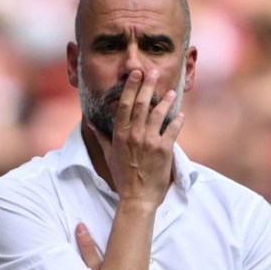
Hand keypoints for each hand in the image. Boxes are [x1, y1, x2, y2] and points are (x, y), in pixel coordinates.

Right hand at [91, 69, 183, 204]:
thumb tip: (90, 124)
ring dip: (166, 101)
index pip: (126, 105)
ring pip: (159, 113)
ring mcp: (150, 142)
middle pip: (142, 104)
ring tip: (171, 92)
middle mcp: (134, 135)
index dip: (132, 87)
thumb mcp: (109, 155)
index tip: (136, 74)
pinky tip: (180, 115)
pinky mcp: (164, 150)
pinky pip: (172, 130)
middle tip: (153, 72)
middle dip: (148, 85)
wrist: (137, 197)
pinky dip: (177, 121)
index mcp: (120, 134)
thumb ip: (101, 137)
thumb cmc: (123, 177)